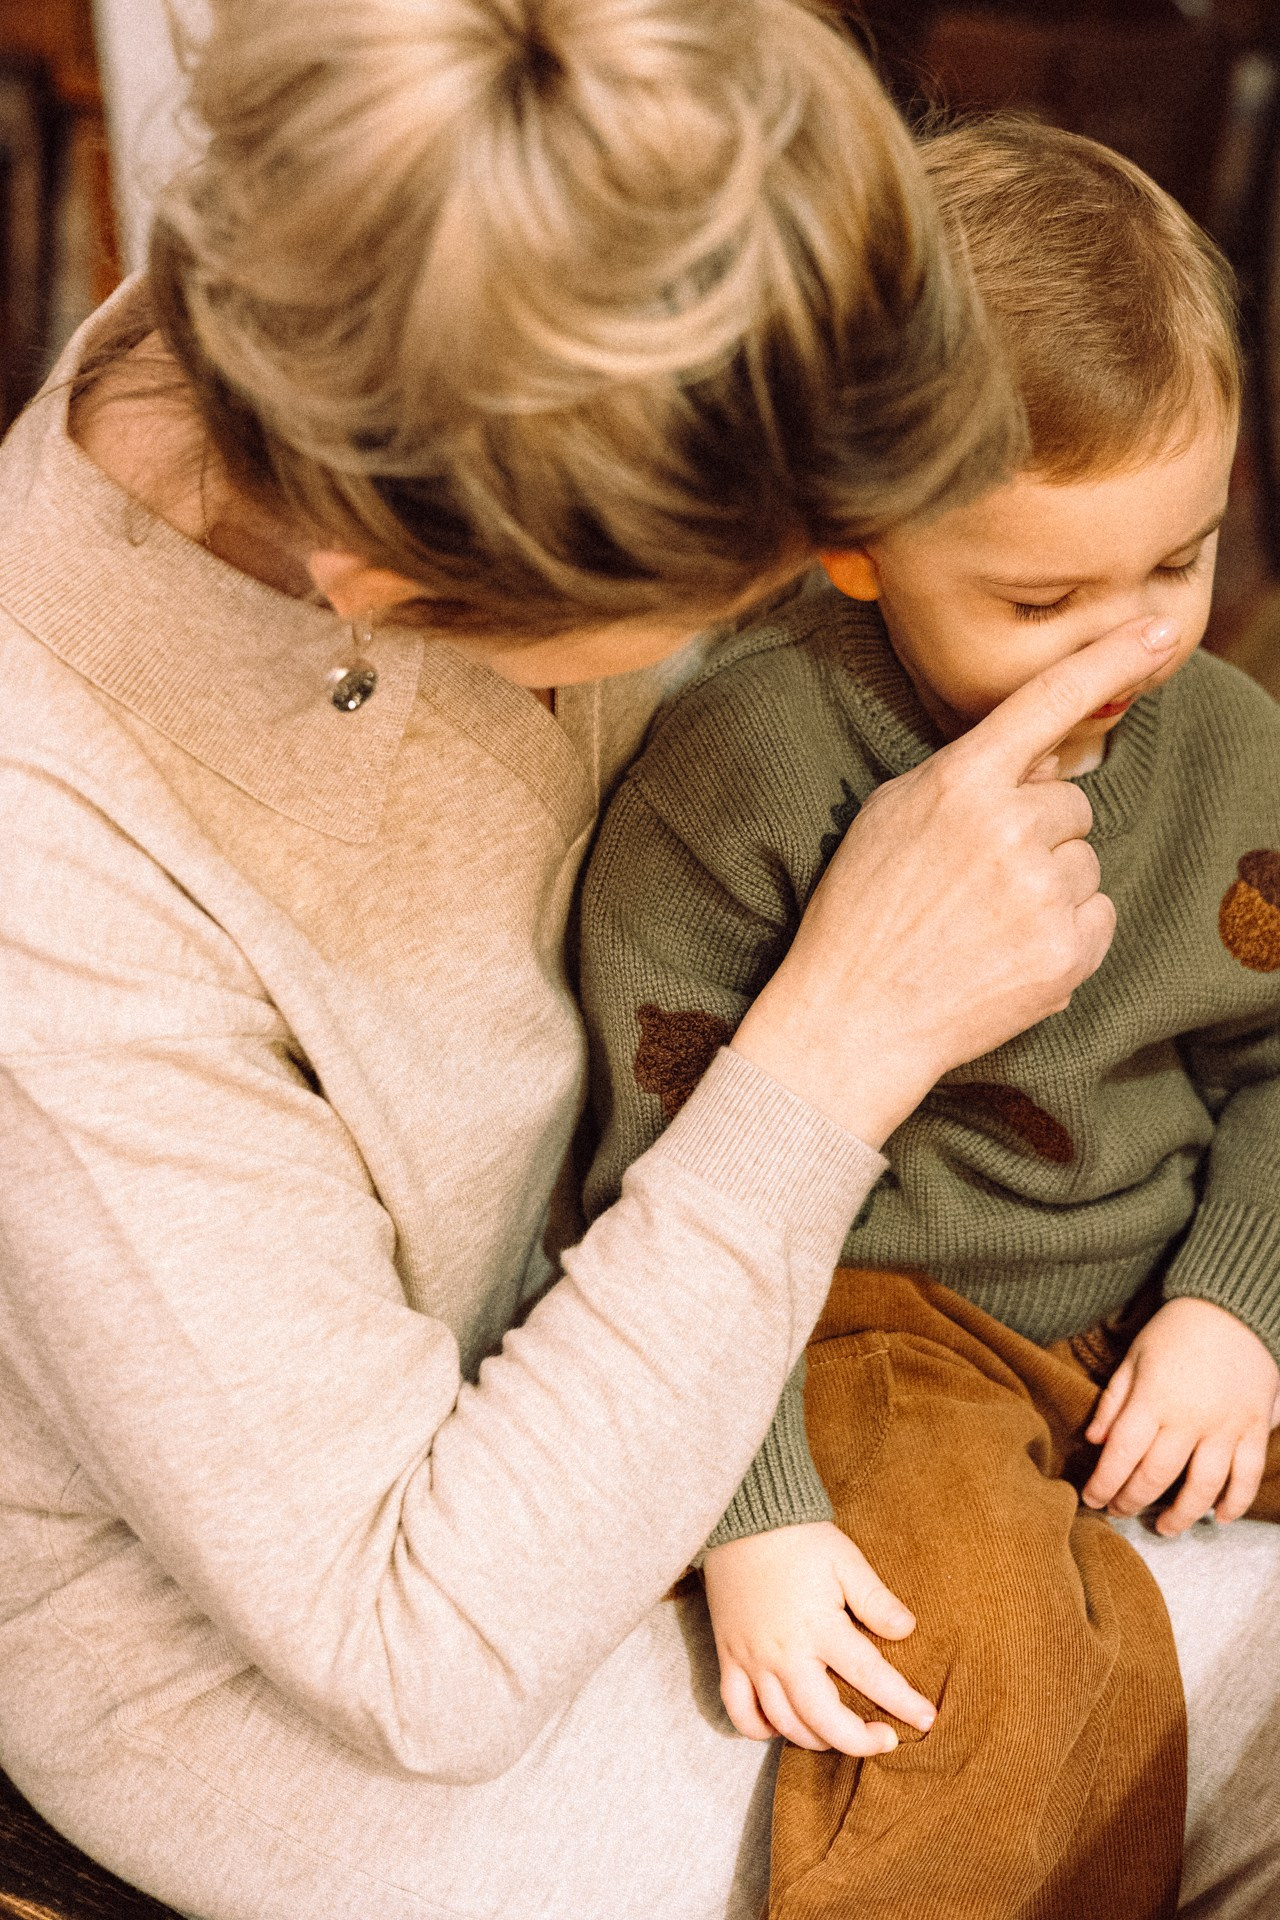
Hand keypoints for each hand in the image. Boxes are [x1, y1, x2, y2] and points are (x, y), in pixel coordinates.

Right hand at [701, 1521, 935, 1755]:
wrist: (743, 1518)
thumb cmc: (799, 1539)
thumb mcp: (845, 1560)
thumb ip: (876, 1599)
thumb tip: (908, 1630)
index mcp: (819, 1626)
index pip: (869, 1675)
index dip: (901, 1702)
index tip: (926, 1719)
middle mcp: (784, 1652)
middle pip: (823, 1719)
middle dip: (858, 1740)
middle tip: (886, 1741)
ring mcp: (753, 1659)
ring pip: (784, 1723)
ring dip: (816, 1739)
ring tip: (841, 1735)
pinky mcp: (729, 1657)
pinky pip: (740, 1711)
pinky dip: (759, 1729)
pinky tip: (782, 1727)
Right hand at [731, 616, 1178, 1146]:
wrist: (854, 1019)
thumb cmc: (861, 914)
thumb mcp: (890, 816)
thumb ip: (966, 775)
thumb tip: (1044, 751)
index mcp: (960, 783)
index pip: (1046, 703)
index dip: (1106, 659)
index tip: (1153, 632)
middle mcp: (1008, 829)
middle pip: (1073, 803)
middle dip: (1039, 834)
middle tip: (978, 880)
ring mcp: (1041, 893)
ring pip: (1086, 863)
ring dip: (1051, 887)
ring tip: (985, 923)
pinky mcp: (1066, 952)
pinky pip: (1099, 918)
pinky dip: (1066, 935)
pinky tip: (1008, 954)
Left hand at [1081, 1298, 1279, 1535]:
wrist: (1234, 1309)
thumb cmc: (1176, 1331)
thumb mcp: (1134, 1358)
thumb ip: (1114, 1401)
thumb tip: (1094, 1441)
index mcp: (1152, 1399)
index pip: (1121, 1454)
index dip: (1103, 1483)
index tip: (1091, 1499)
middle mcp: (1188, 1419)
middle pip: (1156, 1475)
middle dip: (1132, 1500)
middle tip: (1119, 1513)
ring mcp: (1225, 1427)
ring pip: (1202, 1486)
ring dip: (1181, 1515)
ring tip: (1164, 1529)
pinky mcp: (1254, 1428)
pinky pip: (1246, 1476)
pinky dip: (1234, 1502)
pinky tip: (1219, 1517)